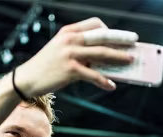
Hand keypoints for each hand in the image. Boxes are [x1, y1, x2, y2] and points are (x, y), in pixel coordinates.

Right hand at [15, 17, 135, 95]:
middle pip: (102, 37)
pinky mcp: (70, 70)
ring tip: (130, 61)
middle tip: (135, 42)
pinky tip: (111, 85)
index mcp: (69, 32)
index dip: (110, 29)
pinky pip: (93, 75)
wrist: (27, 79)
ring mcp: (70, 54)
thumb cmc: (46, 66)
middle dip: (121, 39)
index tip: (120, 36)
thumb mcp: (60, 50)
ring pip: (102, 54)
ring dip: (119, 57)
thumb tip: (103, 59)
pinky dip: (104, 81)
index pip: (95, 24)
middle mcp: (70, 40)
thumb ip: (79, 50)